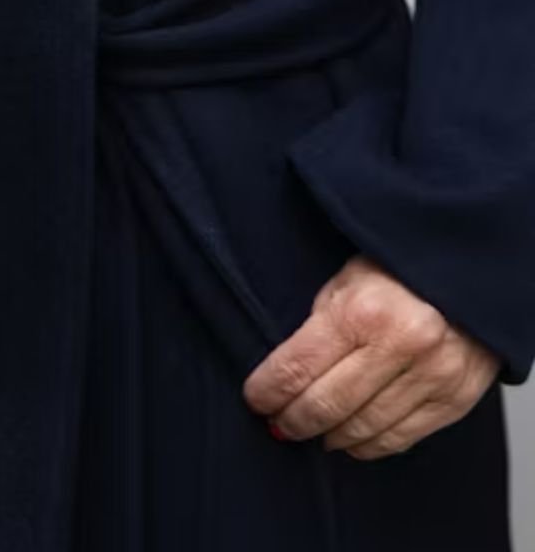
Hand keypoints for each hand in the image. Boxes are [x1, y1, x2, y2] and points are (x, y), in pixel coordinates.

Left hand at [242, 255, 500, 459]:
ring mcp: (431, 376)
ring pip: (362, 429)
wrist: (466, 276)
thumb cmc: (395, 275)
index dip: (268, 391)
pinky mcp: (454, 399)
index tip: (255, 399)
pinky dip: (367, 445)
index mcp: (361, 311)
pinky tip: (349, 439)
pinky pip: (400, 438)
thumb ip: (317, 329)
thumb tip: (285, 377)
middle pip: (326, 405)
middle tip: (277, 424)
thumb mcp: (344, 283)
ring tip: (310, 431)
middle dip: (292, 420)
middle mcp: (399, 345)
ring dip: (328, 437)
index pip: (297, 368)